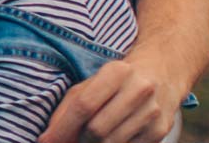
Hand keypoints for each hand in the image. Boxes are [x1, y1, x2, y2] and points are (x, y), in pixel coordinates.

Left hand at [38, 59, 181, 142]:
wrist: (162, 73)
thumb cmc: (116, 81)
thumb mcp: (90, 85)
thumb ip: (67, 110)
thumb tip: (48, 139)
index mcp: (116, 72)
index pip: (84, 105)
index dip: (62, 128)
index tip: (46, 142)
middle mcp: (139, 89)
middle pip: (97, 129)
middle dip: (80, 139)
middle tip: (78, 136)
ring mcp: (153, 111)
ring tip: (95, 135)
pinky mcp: (161, 129)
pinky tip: (116, 134)